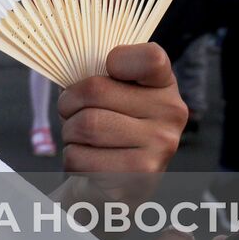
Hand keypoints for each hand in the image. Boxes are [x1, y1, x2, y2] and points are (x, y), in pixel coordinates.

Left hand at [59, 44, 187, 204]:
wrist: (118, 181)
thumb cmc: (107, 122)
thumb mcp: (110, 90)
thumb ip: (97, 71)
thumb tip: (67, 67)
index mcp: (164, 84)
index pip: (150, 58)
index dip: (118, 59)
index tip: (107, 69)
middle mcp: (171, 113)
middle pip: (95, 90)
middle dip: (68, 103)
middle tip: (71, 112)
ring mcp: (160, 147)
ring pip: (85, 126)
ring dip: (69, 133)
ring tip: (81, 138)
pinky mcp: (138, 177)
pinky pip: (81, 158)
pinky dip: (72, 159)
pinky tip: (88, 161)